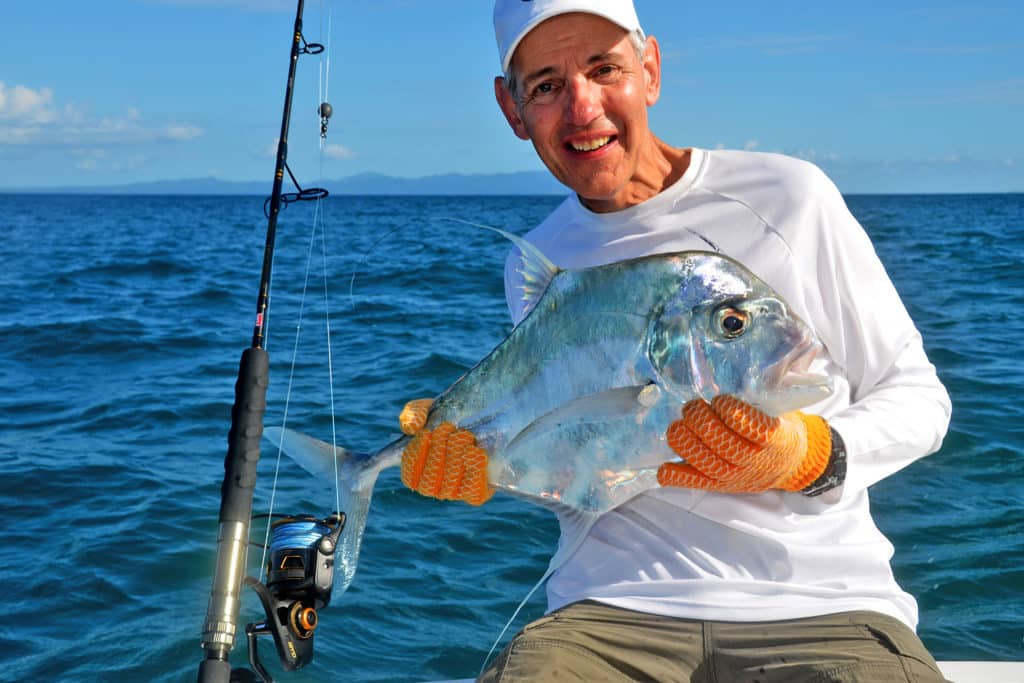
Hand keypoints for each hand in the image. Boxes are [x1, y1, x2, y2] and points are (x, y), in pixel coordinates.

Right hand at [398, 398, 493, 505]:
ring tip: (463, 434)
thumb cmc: (451, 417)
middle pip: (429, 481)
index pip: (409, 477)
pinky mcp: (477, 493)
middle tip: (448, 428)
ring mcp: (456, 492)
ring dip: (455, 455)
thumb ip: (413, 414)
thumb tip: (412, 427)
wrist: (487, 419)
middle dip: (437, 451)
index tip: (425, 433)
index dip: (415, 456)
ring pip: (449, 485)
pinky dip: (472, 469)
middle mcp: (435, 487)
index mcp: (418, 472)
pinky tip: (474, 450)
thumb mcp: (429, 410)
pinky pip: (472, 490)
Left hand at [658, 395, 831, 493]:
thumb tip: (728, 365)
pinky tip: (664, 464)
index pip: (746, 424)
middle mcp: (751, 459)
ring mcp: (733, 475)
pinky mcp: (718, 485)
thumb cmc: (778, 428)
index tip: (720, 400)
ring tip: (681, 423)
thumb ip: (758, 395)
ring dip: (684, 437)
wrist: (791, 465)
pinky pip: (691, 482)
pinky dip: (673, 474)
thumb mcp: (778, 409)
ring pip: (701, 457)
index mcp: (771, 437)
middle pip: (716, 438)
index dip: (727, 409)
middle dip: (698, 416)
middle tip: (693, 405)